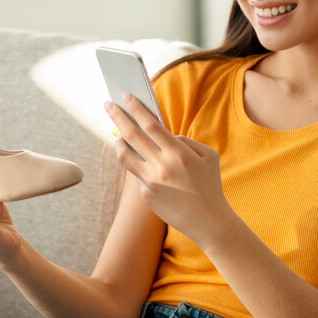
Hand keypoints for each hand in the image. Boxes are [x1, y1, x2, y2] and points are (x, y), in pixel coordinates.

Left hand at [105, 94, 235, 243]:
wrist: (208, 221)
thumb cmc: (210, 185)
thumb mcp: (208, 157)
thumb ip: (185, 141)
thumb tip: (164, 136)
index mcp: (178, 153)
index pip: (151, 125)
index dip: (136, 109)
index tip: (126, 96)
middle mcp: (161, 166)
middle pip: (132, 135)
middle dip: (118, 117)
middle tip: (108, 105)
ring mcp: (151, 182)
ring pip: (125, 156)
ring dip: (119, 141)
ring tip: (119, 134)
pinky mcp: (146, 195)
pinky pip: (138, 174)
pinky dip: (140, 165)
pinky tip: (145, 163)